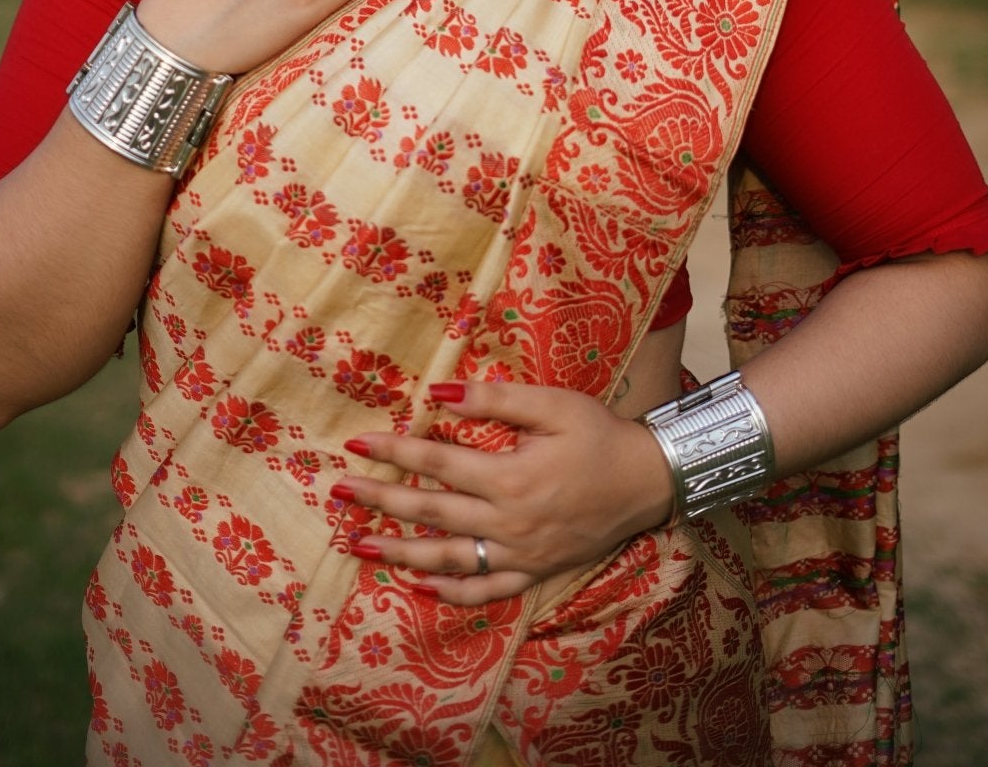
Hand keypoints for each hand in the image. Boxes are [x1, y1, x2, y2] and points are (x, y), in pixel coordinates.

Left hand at [333, 380, 673, 606]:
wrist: (649, 480)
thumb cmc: (599, 434)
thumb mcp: (551, 404)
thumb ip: (494, 398)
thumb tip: (439, 392)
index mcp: (510, 477)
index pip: (437, 462)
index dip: (395, 452)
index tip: (357, 445)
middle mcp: (509, 523)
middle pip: (432, 513)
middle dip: (380, 502)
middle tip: (339, 493)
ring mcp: (521, 554)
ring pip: (449, 560)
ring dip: (400, 552)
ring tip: (359, 544)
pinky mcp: (535, 572)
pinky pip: (486, 592)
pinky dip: (451, 594)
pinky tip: (419, 586)